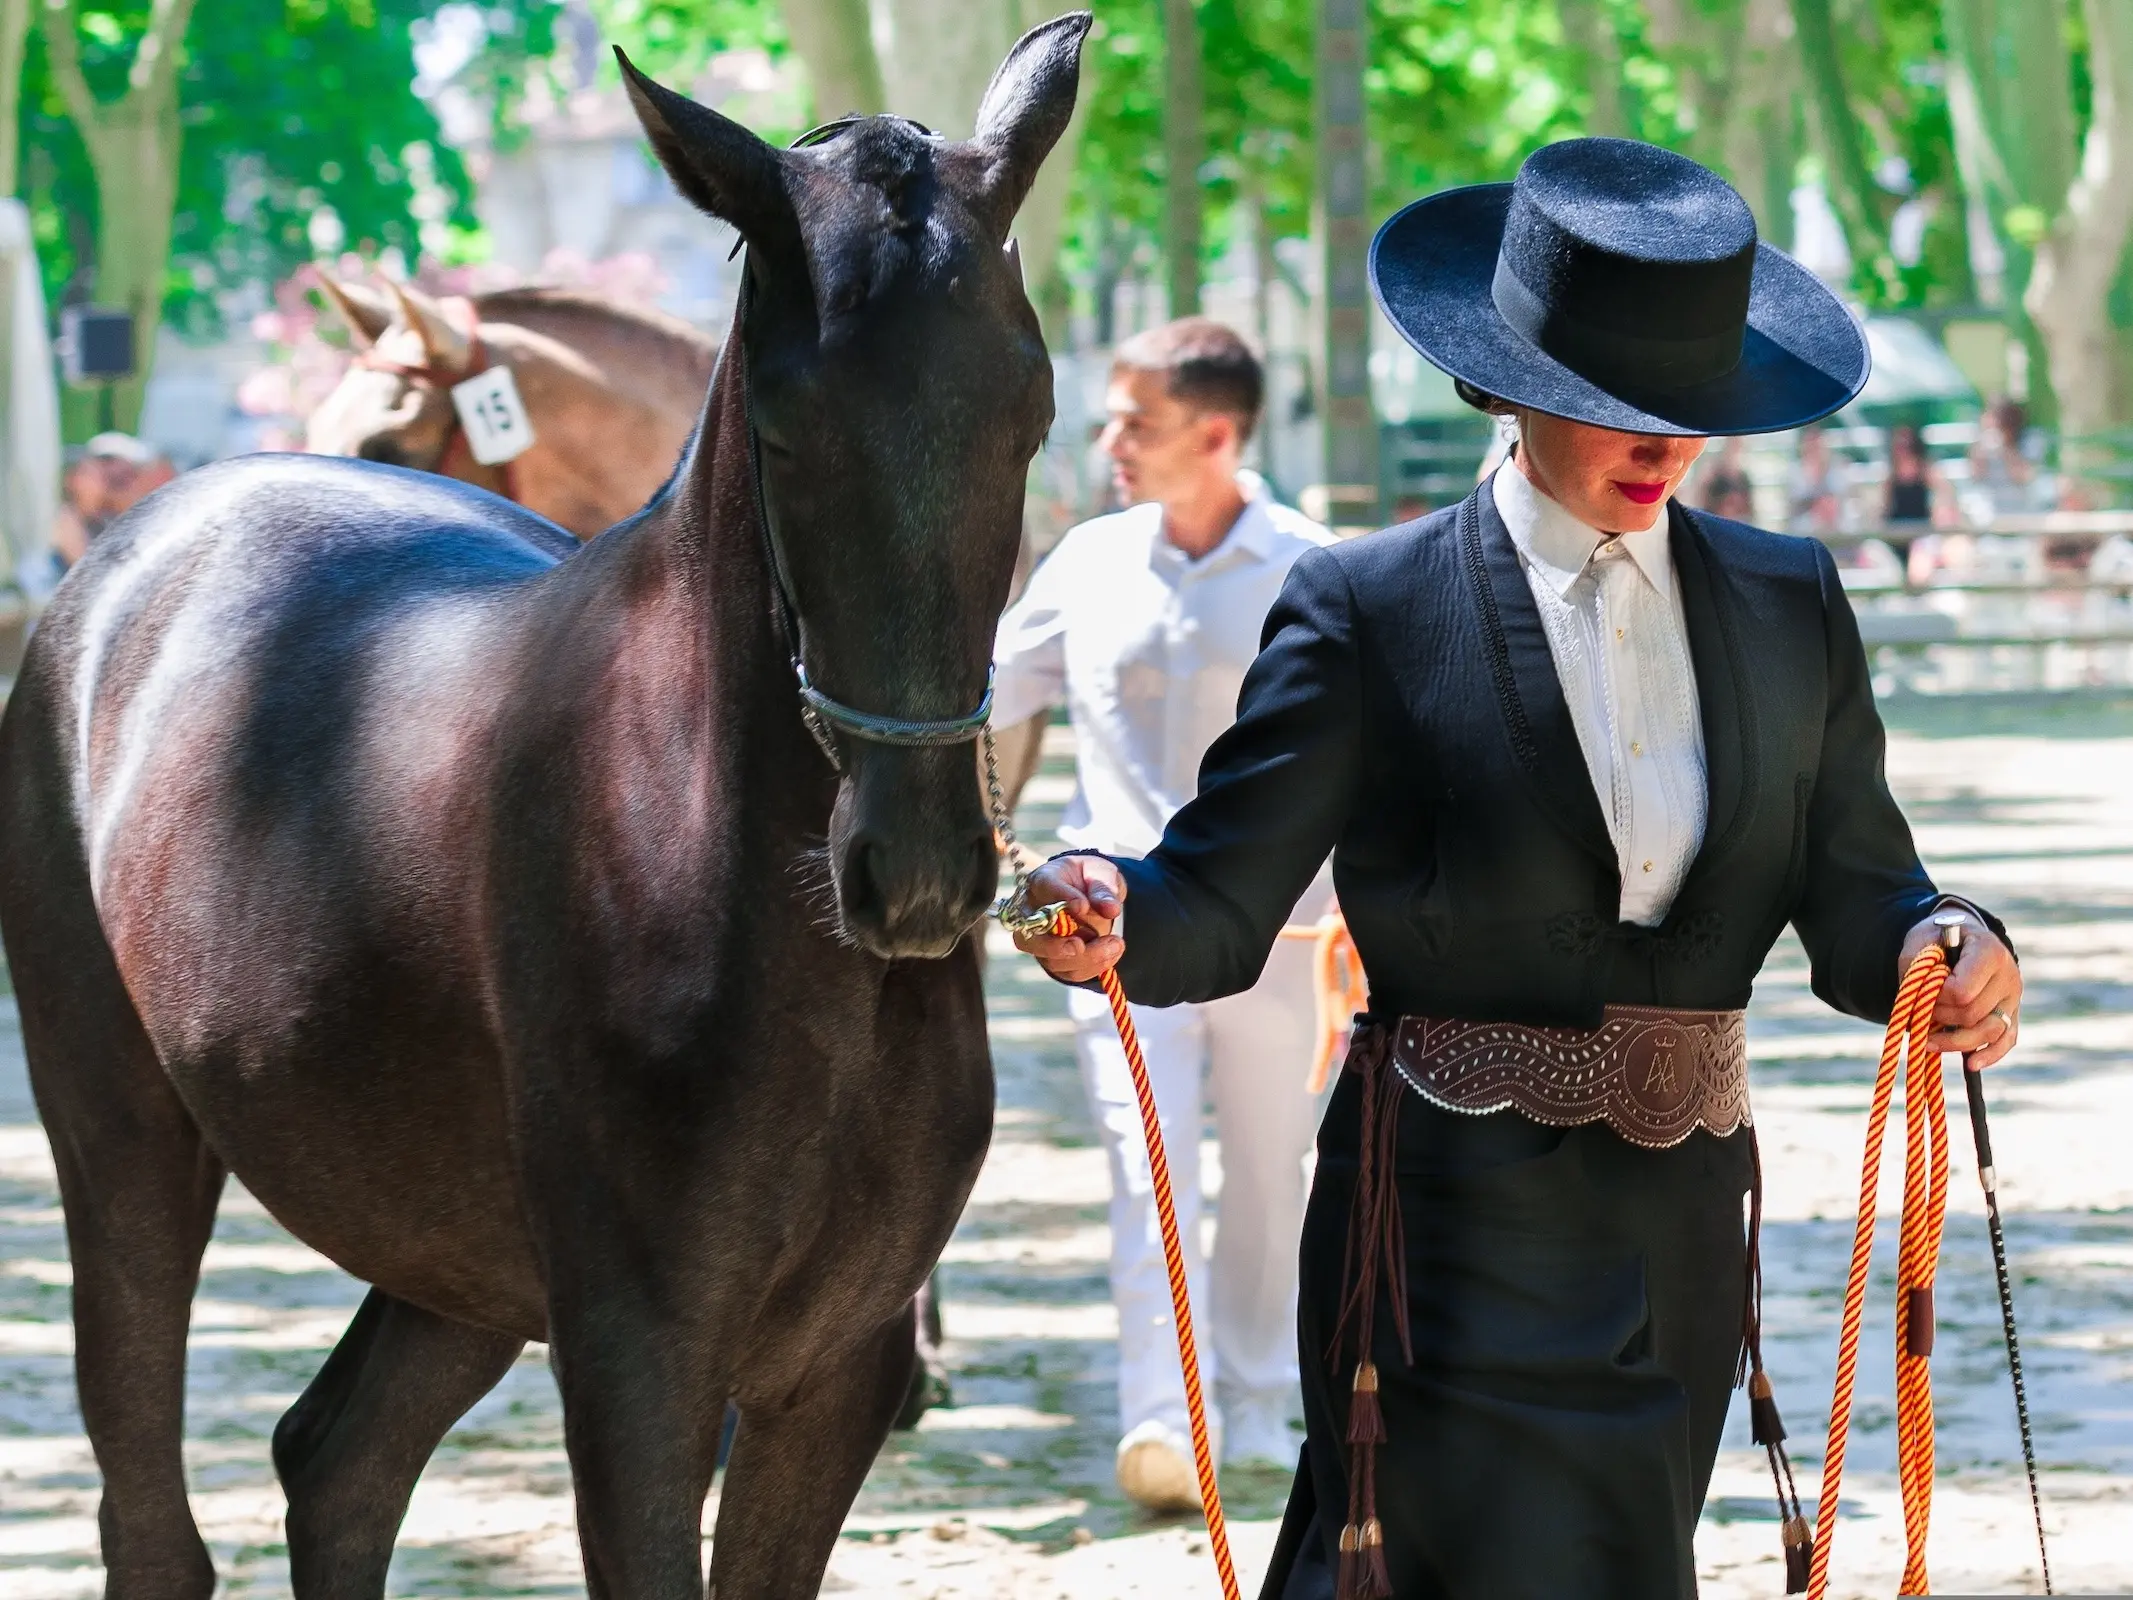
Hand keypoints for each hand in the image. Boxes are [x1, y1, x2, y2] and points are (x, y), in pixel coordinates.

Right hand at [1010, 854, 1125, 983]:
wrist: (1092, 893)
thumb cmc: (1090, 878)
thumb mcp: (1101, 873)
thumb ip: (1104, 888)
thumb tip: (1111, 909)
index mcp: (1043, 880)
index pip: (1044, 887)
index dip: (1061, 898)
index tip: (1083, 906)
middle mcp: (1032, 912)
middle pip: (1029, 936)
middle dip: (1054, 946)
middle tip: (1080, 946)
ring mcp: (1039, 940)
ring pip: (1051, 960)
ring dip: (1086, 957)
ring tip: (1117, 943)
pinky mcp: (1053, 960)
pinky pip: (1069, 972)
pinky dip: (1093, 967)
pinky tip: (1112, 953)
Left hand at [1897, 912, 2021, 1068]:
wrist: (1960, 934)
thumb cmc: (1938, 938)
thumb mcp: (1921, 943)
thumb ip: (1917, 970)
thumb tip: (1920, 1004)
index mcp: (1989, 951)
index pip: (1962, 991)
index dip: (1936, 998)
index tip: (1923, 991)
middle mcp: (2009, 975)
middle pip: (1973, 1014)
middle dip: (1941, 1018)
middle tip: (1922, 1011)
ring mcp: (2014, 996)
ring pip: (1989, 1032)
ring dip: (1956, 1041)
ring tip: (1929, 1041)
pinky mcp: (2013, 1013)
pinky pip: (2007, 1040)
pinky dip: (1990, 1055)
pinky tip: (1972, 1065)